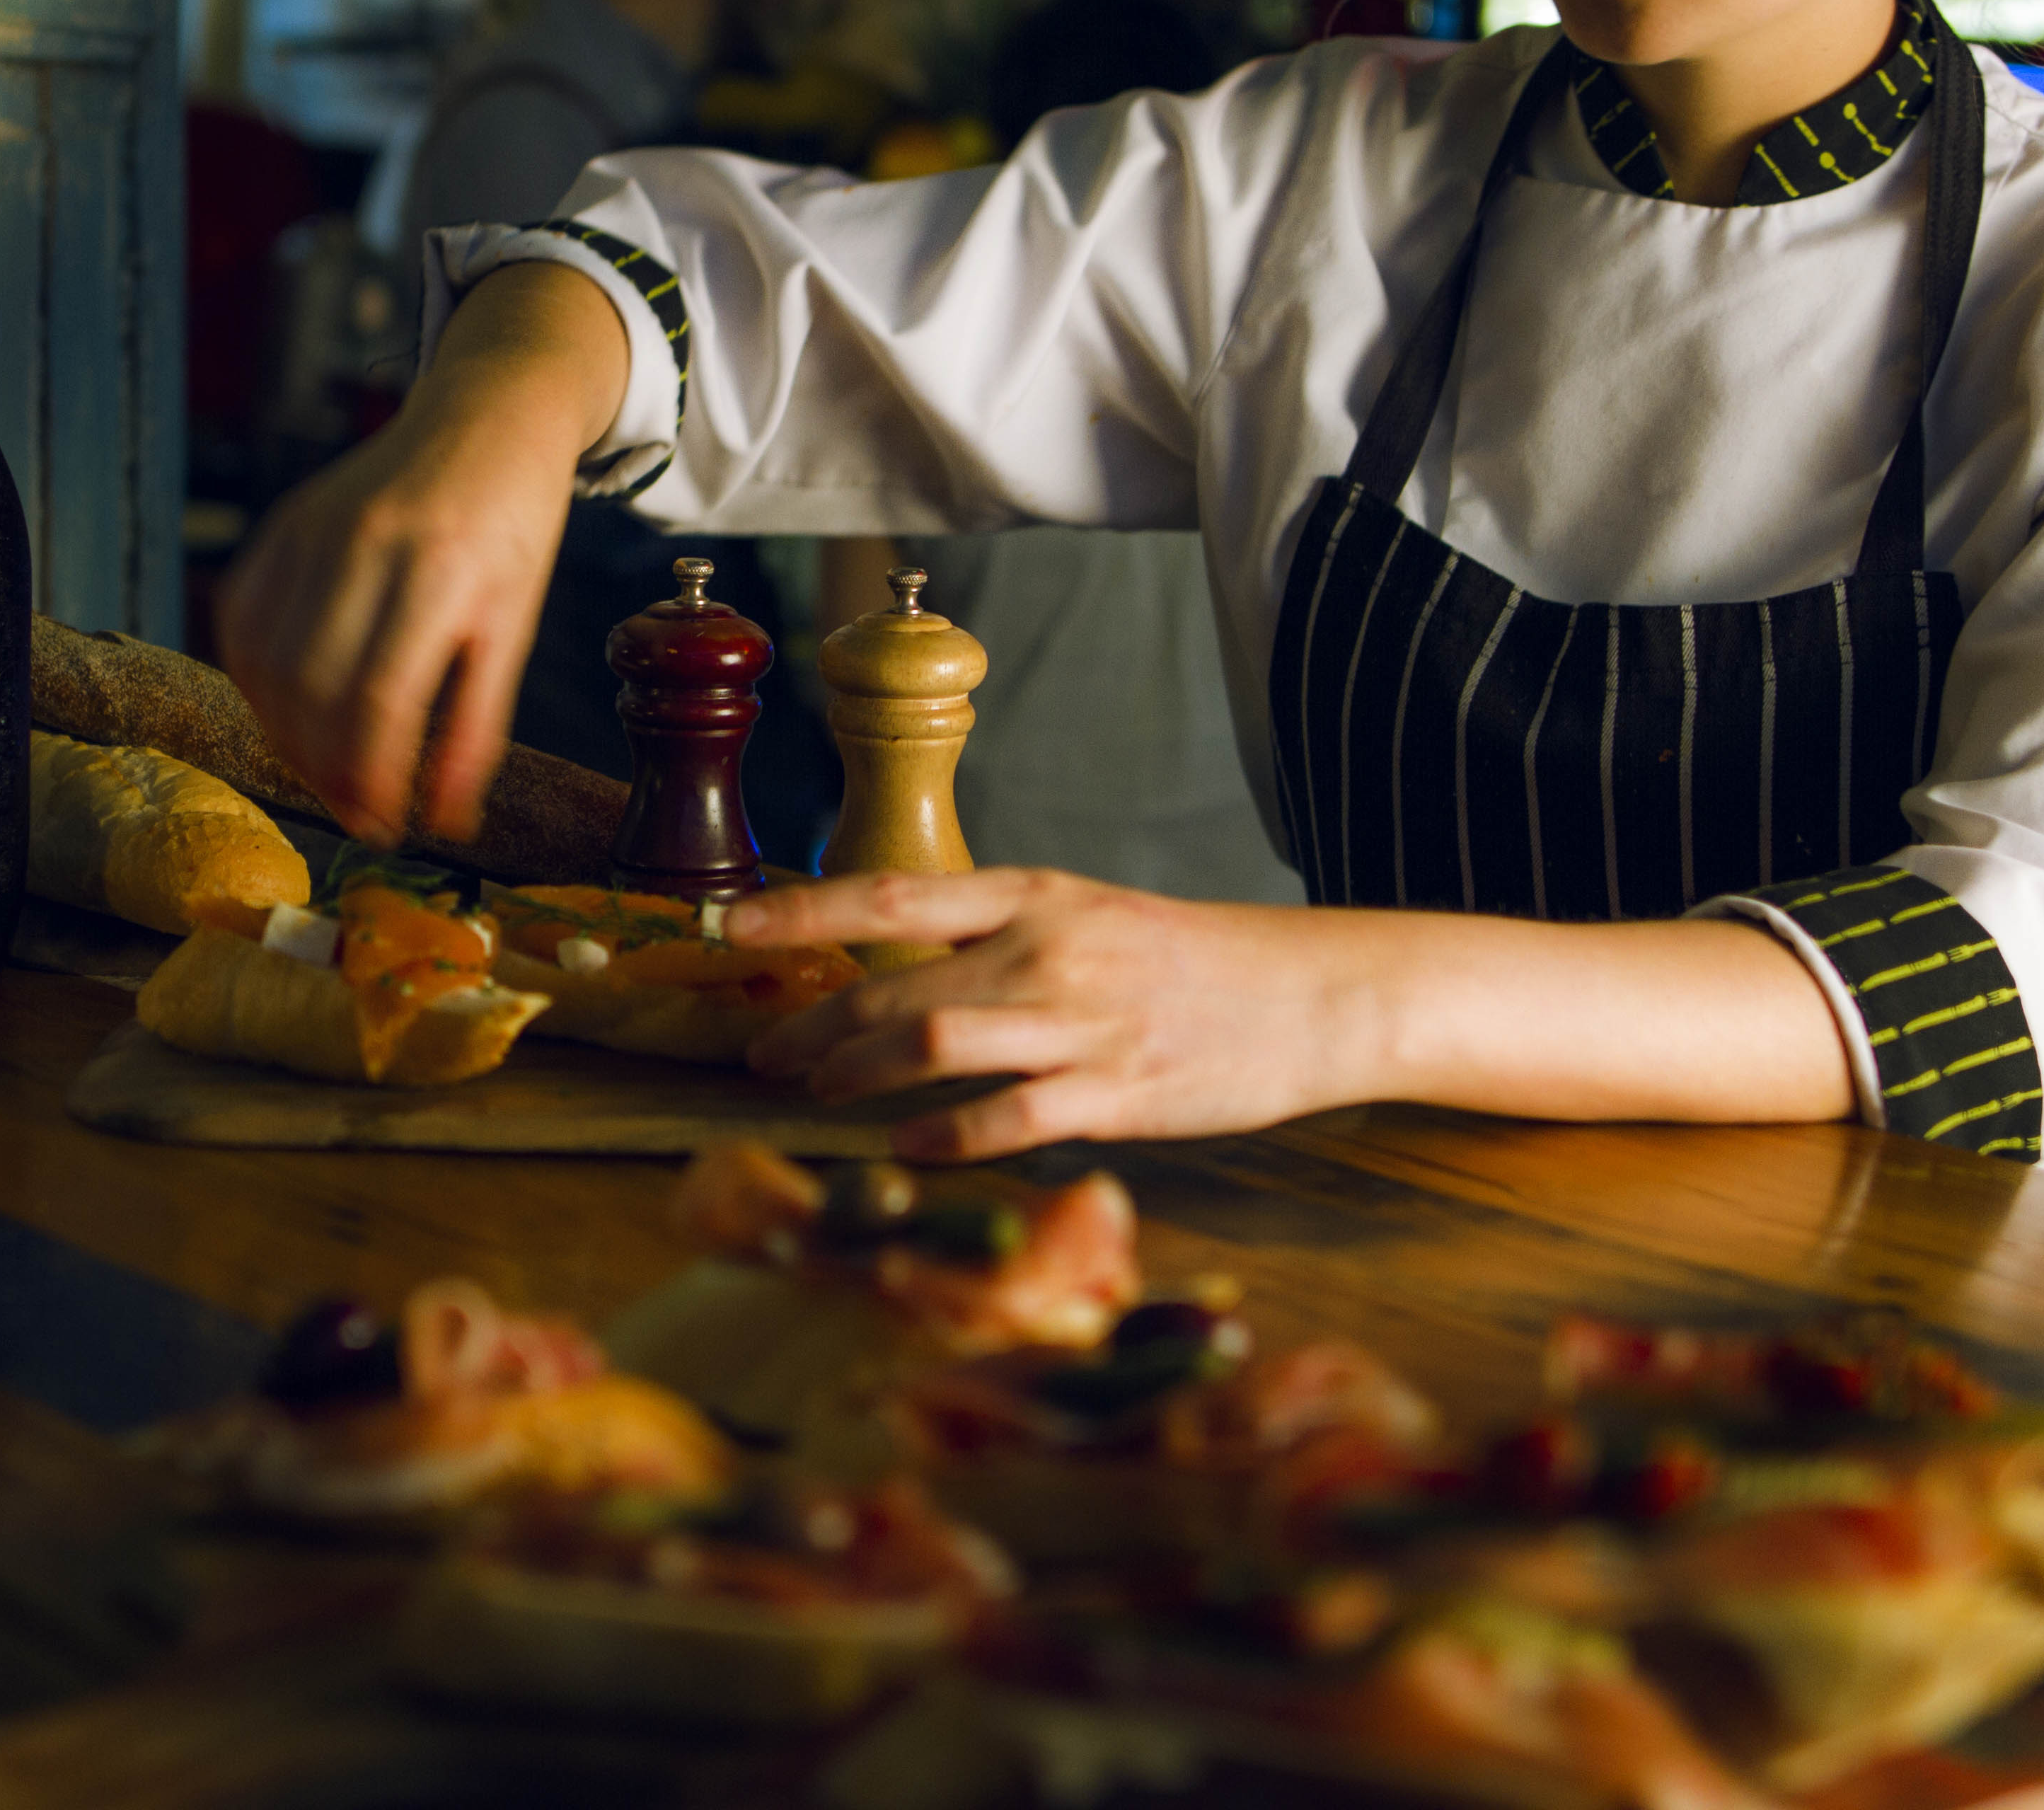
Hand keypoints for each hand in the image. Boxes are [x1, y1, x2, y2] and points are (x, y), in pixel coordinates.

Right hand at [217, 264, 629, 844]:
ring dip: (287, 736)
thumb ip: (477, 724)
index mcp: (437, 568)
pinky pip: (243, 621)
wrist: (486, 415)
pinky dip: (257, 682)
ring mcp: (312, 529)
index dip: (372, 777)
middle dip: (326, 769)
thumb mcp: (516, 624)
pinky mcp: (283, 525)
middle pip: (311, 688)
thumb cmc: (513, 524)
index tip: (386, 825)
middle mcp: (362, 544)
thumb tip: (446, 817)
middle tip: (357, 811)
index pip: (378, 699)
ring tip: (328, 773)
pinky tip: (292, 712)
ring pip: (267, 662)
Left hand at [735, 874, 1858, 1160]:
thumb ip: (995, 941)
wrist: (1318, 993)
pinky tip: (906, 1150)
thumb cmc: (1191, 962)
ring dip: (854, 1076)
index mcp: (1037, 895)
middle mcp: (1048, 951)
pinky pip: (1005, 1121)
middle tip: (761, 1053)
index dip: (799, 910)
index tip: (726, 924)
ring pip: (932, 1046)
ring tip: (808, 1094)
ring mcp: (1082, 1024)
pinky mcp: (1118, 1094)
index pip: (891, 893)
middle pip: (894, 985)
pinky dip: (943, 1138)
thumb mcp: (1088, 920)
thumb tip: (893, 970)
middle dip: (813, 1025)